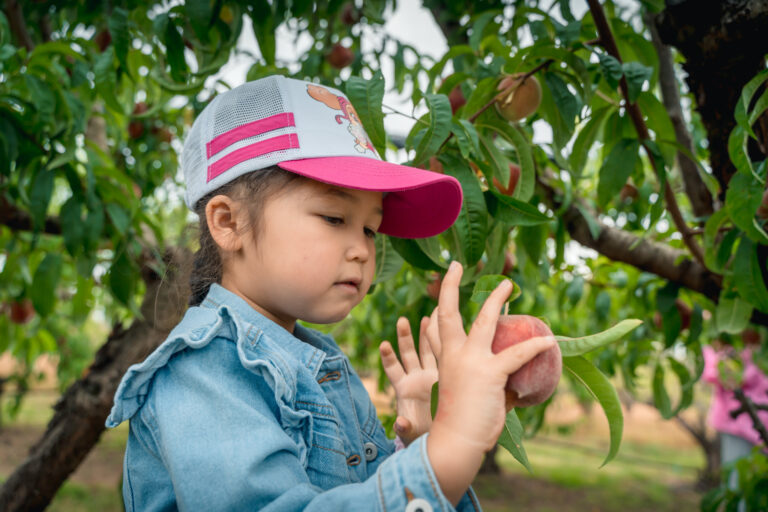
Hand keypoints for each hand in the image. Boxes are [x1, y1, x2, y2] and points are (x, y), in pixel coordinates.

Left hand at [379, 315, 438, 445]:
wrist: (442, 437)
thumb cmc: (422, 435)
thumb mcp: (413, 432)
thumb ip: (405, 427)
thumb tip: (399, 424)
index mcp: (403, 389)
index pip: (393, 369)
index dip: (388, 357)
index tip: (383, 344)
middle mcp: (415, 378)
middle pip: (408, 354)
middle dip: (405, 337)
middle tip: (402, 320)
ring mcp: (429, 376)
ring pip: (426, 351)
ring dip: (424, 335)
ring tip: (426, 318)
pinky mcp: (444, 377)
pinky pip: (442, 357)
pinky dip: (443, 345)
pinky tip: (447, 330)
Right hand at [429, 261, 554, 452]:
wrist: (456, 440)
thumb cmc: (462, 421)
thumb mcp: (469, 393)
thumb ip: (490, 381)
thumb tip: (517, 385)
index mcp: (445, 359)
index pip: (437, 324)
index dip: (439, 301)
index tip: (441, 285)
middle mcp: (454, 354)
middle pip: (448, 313)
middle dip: (450, 286)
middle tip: (456, 265)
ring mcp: (471, 361)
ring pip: (483, 321)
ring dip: (495, 300)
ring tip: (508, 285)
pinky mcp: (490, 373)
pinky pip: (517, 354)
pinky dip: (535, 346)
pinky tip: (548, 341)